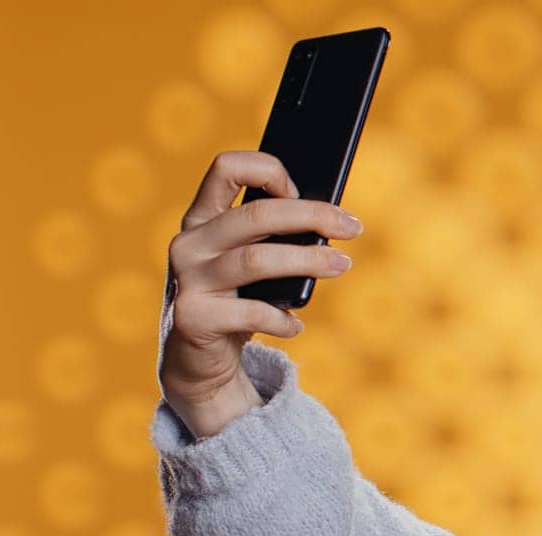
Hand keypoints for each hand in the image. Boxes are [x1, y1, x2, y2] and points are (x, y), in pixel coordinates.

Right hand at [160, 150, 364, 436]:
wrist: (198, 362)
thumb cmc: (236, 301)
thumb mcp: (249, 263)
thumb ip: (273, 240)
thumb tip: (332, 225)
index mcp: (202, 219)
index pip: (226, 168)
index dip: (267, 170)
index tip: (300, 190)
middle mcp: (189, 243)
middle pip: (256, 215)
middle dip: (312, 216)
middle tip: (353, 228)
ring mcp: (188, 280)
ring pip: (256, 260)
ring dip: (308, 261)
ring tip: (342, 265)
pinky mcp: (193, 317)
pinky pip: (250, 313)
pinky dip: (282, 319)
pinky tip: (295, 326)